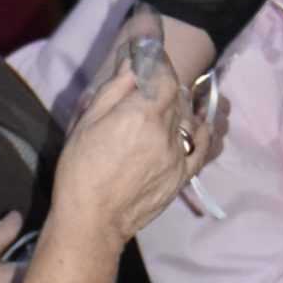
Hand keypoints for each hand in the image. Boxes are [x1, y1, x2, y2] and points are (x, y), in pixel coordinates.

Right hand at [53, 66, 205, 247]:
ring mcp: (178, 155)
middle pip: (177, 96)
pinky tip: (191, 127)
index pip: (164, 77)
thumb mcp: (88, 122)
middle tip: (149, 91)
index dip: (158, 68)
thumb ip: (115, 89)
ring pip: (189, 118)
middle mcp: (165, 131)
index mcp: (140, 114)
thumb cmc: (80, 169)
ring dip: (179, 109)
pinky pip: (203, 146)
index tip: (149, 66)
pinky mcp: (183, 176)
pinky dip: (200, 131)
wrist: (92, 220)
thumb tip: (133, 62)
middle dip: (165, 88)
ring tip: (161, 113)